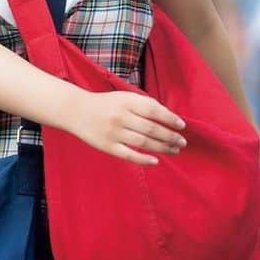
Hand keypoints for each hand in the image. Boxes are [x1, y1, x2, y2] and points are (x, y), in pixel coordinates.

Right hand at [67, 91, 187, 165]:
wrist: (76, 111)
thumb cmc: (106, 104)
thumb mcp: (125, 97)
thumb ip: (144, 105)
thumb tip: (169, 117)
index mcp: (127, 101)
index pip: (154, 110)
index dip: (170, 119)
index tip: (182, 126)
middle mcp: (121, 116)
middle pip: (151, 129)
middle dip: (170, 136)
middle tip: (182, 142)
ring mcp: (113, 132)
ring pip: (143, 143)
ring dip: (162, 148)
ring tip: (175, 150)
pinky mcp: (107, 146)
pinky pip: (128, 155)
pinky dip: (143, 159)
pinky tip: (156, 161)